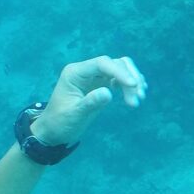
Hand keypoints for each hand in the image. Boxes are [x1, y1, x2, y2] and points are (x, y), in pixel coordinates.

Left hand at [29, 56, 146, 145]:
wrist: (54, 130)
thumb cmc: (60, 122)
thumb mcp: (74, 115)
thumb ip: (90, 103)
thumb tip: (108, 92)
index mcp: (75, 73)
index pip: (101, 63)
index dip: (120, 72)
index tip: (133, 85)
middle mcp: (84, 70)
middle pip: (114, 63)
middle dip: (129, 78)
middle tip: (138, 98)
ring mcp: (93, 76)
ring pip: (119, 69)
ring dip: (132, 81)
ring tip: (138, 100)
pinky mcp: (100, 84)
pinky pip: (119, 78)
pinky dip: (129, 85)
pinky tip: (136, 95)